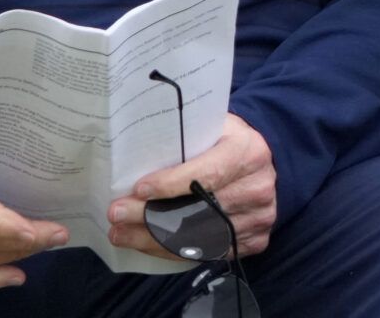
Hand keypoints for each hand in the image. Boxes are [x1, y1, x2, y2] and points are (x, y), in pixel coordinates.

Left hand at [107, 113, 276, 259]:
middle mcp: (258, 187)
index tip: (138, 190)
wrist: (262, 162)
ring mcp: (259, 217)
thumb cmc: (225, 140)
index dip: (171, 184)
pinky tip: (146, 244)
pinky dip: (172, 251)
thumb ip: (185, 137)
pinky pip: (207, 253)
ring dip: (154, 238)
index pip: (208, 174)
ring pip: (199, 237)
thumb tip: (136, 153)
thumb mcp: (212, 126)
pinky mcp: (256, 240)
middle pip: (198, 211)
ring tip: (121, 234)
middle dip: (151, 216)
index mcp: (248, 151)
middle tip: (116, 215)